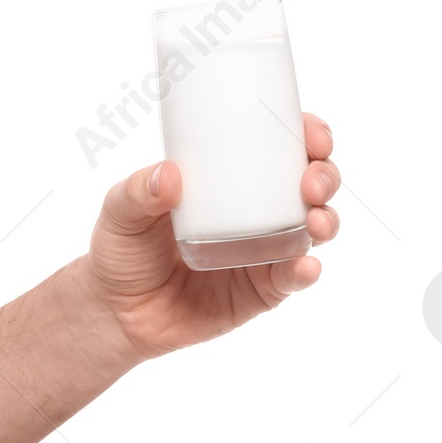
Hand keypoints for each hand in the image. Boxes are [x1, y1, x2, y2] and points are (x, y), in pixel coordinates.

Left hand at [83, 113, 338, 363]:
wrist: (115, 310)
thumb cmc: (121, 249)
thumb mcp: (120, 212)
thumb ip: (136, 192)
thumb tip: (168, 173)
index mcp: (227, 181)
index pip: (278, 149)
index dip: (304, 136)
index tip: (310, 132)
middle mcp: (255, 212)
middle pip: (309, 186)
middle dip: (325, 176)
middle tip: (312, 180)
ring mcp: (262, 252)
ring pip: (312, 230)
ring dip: (326, 219)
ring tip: (315, 219)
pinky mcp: (260, 291)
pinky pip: (291, 279)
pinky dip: (304, 270)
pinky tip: (305, 264)